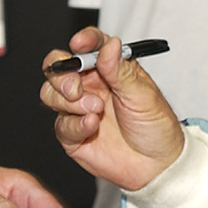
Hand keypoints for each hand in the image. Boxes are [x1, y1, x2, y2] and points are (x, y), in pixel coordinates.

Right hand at [39, 29, 184, 191]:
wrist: (157, 166)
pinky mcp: (73, 134)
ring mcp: (79, 110)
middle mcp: (90, 87)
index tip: (79, 44)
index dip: (82, 41)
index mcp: (108, 70)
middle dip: (62, 76)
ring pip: (50, 94)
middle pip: (58, 68)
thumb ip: (120, 70)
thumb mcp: (143, 95)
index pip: (89, 46)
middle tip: (76, 88)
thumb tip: (109, 45)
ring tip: (95, 110)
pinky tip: (92, 126)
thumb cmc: (156, 126)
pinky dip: (75, 125)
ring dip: (68, 101)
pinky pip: (60, 125)